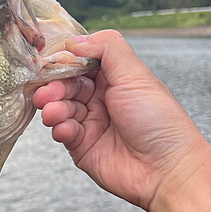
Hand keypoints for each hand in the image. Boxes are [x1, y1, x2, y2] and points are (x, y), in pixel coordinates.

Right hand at [33, 30, 210, 211]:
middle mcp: (101, 99)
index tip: (48, 63)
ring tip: (53, 113)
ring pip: (60, 108)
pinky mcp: (82, 147)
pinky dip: (60, 129)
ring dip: (53, 108)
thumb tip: (74, 41)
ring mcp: (91, 123)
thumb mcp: (135, 75)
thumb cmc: (159, 121)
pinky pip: (63, 132)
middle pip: (66, 86)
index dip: (64, 63)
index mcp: (115, 79)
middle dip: (53, 87)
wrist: (166, 170)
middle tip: (44, 93)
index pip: (81, 63)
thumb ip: (106, 49)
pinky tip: (66, 131)